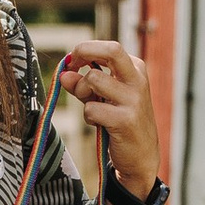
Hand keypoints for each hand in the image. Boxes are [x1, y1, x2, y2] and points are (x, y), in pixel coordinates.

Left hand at [59, 43, 161, 198]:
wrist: (142, 156)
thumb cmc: (121, 121)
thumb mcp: (103, 98)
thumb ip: (83, 85)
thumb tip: (63, 74)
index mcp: (135, 70)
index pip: (109, 47)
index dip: (85, 50)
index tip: (72, 62)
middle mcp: (137, 81)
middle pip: (112, 50)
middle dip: (85, 51)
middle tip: (71, 65)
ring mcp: (133, 100)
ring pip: (94, 79)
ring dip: (82, 92)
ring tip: (91, 106)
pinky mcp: (125, 120)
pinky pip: (91, 108)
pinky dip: (88, 116)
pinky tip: (100, 124)